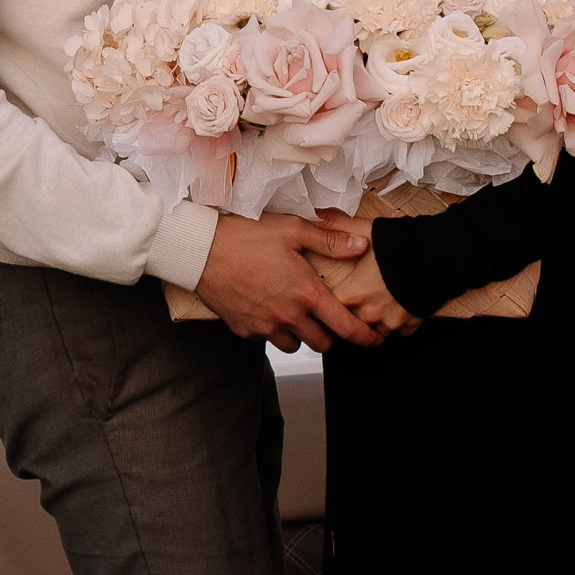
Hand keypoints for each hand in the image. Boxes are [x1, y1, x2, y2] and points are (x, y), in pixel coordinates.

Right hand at [192, 213, 380, 353]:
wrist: (199, 250)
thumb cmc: (245, 235)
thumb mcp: (291, 228)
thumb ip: (329, 240)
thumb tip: (362, 247)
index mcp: (305, 292)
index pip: (345, 326)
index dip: (365, 337)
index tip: (375, 340)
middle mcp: (288, 315)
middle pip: (323, 344)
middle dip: (330, 335)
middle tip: (327, 319)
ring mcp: (264, 326)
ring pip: (294, 345)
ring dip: (300, 335)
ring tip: (295, 314)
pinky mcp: (243, 329)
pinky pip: (266, 339)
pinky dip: (272, 330)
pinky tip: (267, 309)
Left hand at [320, 217, 419, 337]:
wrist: (442, 254)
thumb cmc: (404, 243)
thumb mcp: (365, 229)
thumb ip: (337, 226)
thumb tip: (317, 214)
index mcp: (354, 292)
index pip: (329, 307)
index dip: (327, 301)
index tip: (329, 295)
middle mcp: (371, 312)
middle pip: (351, 321)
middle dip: (352, 311)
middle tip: (355, 298)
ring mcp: (392, 321)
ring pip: (375, 330)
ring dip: (374, 319)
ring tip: (376, 303)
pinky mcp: (412, 323)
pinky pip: (400, 331)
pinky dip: (399, 323)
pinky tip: (398, 306)